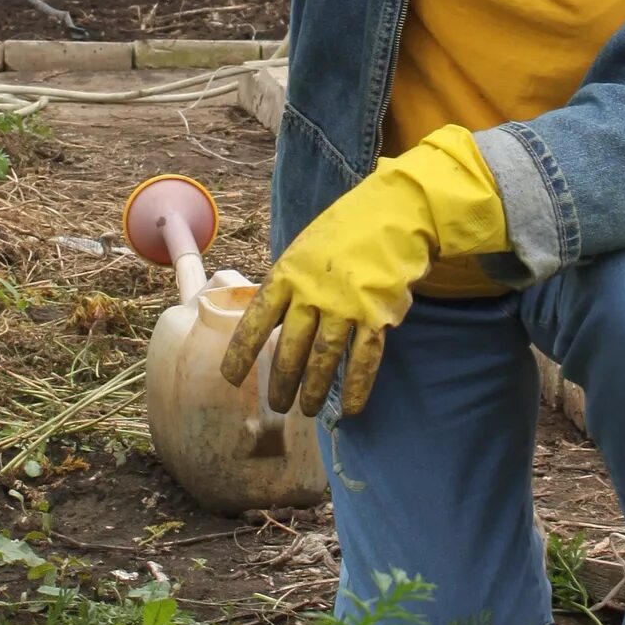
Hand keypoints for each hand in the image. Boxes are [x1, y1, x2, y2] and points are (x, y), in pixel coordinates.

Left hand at [221, 127, 507, 416]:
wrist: (394, 214)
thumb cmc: (344, 233)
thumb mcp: (303, 251)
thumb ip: (288, 285)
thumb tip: (270, 320)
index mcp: (287, 275)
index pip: (255, 321)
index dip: (241, 353)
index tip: (230, 378)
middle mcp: (311, 294)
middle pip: (289, 349)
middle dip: (280, 382)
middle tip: (276, 406)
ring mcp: (345, 306)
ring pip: (323, 359)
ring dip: (314, 389)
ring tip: (306, 410)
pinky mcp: (377, 315)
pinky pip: (364, 359)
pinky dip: (358, 386)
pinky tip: (351, 407)